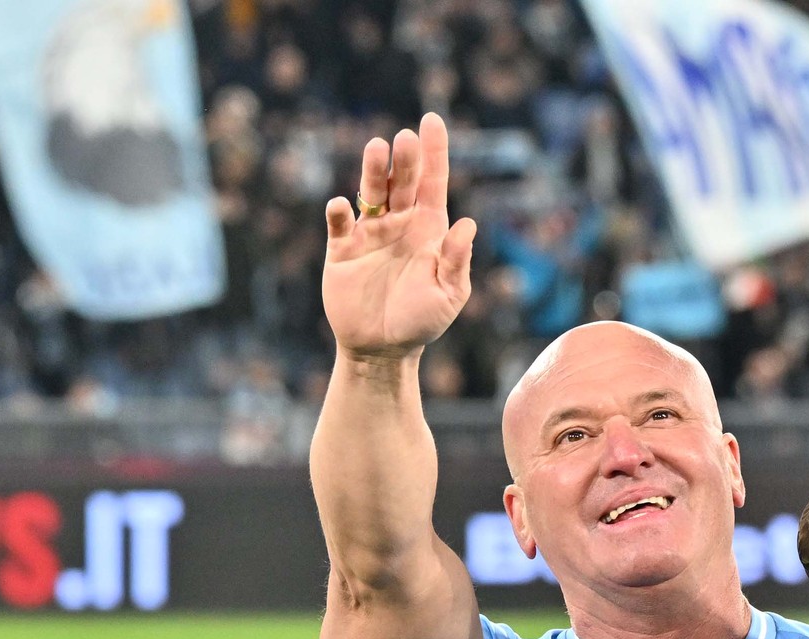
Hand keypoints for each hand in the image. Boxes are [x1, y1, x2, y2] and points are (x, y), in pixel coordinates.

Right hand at [323, 112, 476, 361]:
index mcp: (429, 229)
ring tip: (378, 148)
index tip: (431, 119)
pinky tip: (344, 205)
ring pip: (371, 191)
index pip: (433, 182)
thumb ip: (457, 260)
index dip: (434, 151)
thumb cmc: (422, 321)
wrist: (383, 349)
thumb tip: (468, 224)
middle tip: (406, 138)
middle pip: (402, 180)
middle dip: (406, 157)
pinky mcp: (342, 249)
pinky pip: (340, 223)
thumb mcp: (449, 294)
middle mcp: (399, 223)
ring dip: (374, 170)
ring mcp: (370, 233)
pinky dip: (340, 211)